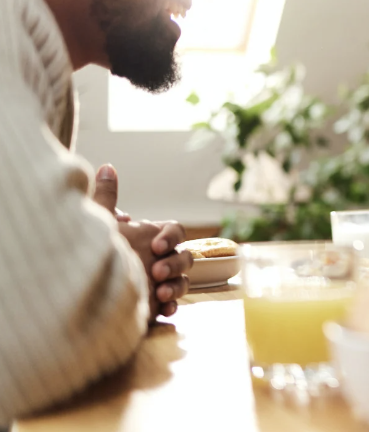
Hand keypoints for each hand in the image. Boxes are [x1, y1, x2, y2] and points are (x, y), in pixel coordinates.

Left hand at [94, 165, 192, 318]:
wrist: (75, 293)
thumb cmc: (90, 253)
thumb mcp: (97, 224)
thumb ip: (105, 197)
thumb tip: (106, 166)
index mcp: (150, 238)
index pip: (176, 231)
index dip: (171, 237)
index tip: (156, 246)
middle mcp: (158, 259)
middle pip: (185, 257)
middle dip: (174, 265)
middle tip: (156, 273)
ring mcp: (159, 282)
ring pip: (183, 281)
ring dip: (176, 286)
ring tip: (161, 294)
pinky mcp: (153, 304)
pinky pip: (173, 305)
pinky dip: (171, 306)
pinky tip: (162, 309)